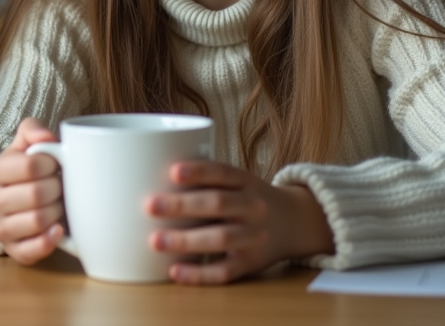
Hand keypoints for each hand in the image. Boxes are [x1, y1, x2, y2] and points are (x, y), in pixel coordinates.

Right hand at [0, 118, 64, 264]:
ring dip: (57, 210)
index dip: (51, 163)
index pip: (31, 165)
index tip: (55, 164)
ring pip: (38, 221)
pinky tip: (58, 229)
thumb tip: (48, 139)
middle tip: (59, 185)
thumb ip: (32, 130)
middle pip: (37, 194)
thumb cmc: (20, 172)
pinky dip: (50, 240)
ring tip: (57, 203)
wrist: (5, 205)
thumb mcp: (22, 145)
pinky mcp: (12, 251)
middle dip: (57, 187)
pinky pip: (33, 250)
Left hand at [144, 160, 334, 284]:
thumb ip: (206, 179)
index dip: (198, 171)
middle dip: (183, 205)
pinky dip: (199, 273)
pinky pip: (224, 270)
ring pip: (222, 238)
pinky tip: (175, 271)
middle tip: (150, 205)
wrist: (295, 222)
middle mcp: (253, 207)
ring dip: (187, 241)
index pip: (222, 172)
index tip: (173, 171)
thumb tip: (149, 173)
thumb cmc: (248, 197)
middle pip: (219, 204)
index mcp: (246, 181)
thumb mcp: (238, 181)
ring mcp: (254, 236)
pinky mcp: (250, 263)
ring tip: (156, 241)